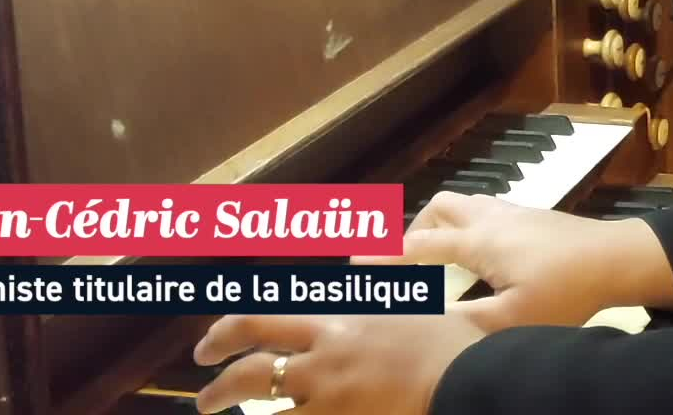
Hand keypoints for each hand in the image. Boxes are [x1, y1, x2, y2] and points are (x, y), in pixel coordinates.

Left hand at [191, 306, 485, 413]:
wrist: (469, 379)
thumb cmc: (452, 344)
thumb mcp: (415, 304)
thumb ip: (384, 292)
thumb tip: (366, 271)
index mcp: (341, 318)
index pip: (270, 315)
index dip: (232, 328)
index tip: (215, 338)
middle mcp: (325, 352)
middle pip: (254, 359)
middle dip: (218, 370)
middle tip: (203, 383)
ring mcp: (327, 392)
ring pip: (259, 396)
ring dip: (225, 400)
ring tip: (211, 408)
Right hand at [352, 191, 672, 330]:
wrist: (617, 258)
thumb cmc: (566, 291)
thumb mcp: (512, 320)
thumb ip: (464, 323)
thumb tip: (422, 328)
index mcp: (478, 242)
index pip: (417, 246)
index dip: (383, 257)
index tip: (354, 266)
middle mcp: (491, 218)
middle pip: (439, 208)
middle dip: (411, 230)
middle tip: (401, 260)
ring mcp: (514, 212)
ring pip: (464, 203)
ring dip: (441, 222)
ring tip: (435, 253)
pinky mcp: (533, 215)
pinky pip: (485, 209)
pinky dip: (467, 222)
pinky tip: (479, 250)